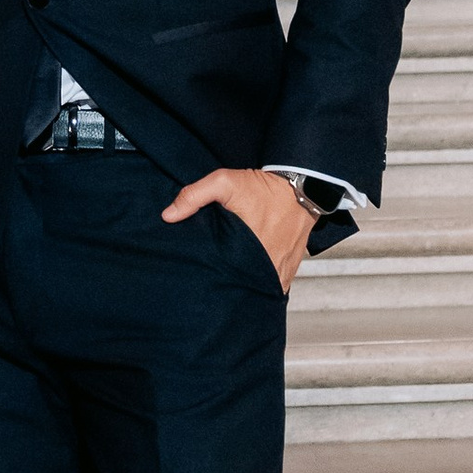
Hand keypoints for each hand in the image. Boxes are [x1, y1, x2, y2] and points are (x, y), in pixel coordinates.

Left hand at [162, 166, 312, 294]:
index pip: (222, 278)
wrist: (304, 185)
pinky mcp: (290, 270)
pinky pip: (272, 286)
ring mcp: (280, 272)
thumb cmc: (264, 187)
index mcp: (247, 251)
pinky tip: (249, 278)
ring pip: (257, 290)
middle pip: (240, 289)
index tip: (199, 275)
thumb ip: (194, 196)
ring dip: (245, 287)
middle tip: (212, 280)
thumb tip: (168, 216)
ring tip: (230, 282)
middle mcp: (267, 267)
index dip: (209, 278)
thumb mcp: (225, 182)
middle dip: (226, 287)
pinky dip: (261, 284)